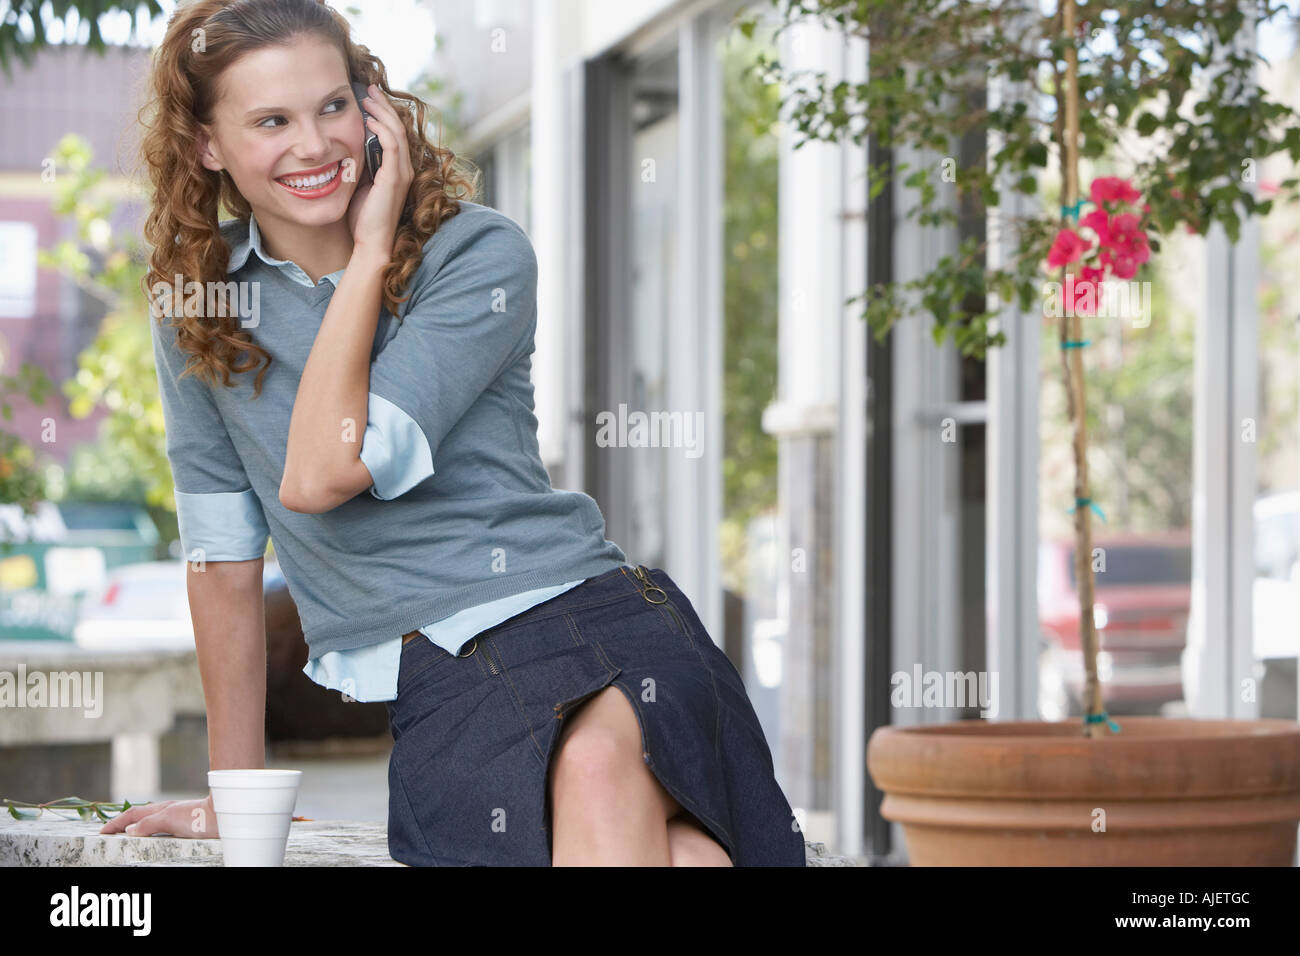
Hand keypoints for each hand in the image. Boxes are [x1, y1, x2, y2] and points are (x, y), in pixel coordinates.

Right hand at [98, 794, 218, 838]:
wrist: (226, 814)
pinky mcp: (188, 824)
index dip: (116, 823)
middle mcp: (169, 811)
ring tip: (128, 831)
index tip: (102, 831)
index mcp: (161, 809)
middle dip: (124, 822)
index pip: (133, 816)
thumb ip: (149, 823)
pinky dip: (153, 829)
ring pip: (152, 820)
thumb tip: (128, 830)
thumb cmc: (201, 817)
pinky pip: (164, 826)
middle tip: (110, 829)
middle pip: (141, 815)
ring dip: (138, 824)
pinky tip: (158, 833)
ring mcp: (179, 817)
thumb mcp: (170, 819)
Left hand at [345, 82, 413, 260]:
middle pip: (398, 127)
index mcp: (397, 169)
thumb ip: (359, 165)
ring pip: (397, 132)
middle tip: (369, 89)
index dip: (383, 113)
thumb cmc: (363, 218)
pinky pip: (393, 146)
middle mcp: (404, 168)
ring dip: (382, 112)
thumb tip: (345, 145)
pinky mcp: (395, 178)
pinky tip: (370, 120)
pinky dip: (382, 130)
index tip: (368, 98)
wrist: (371, 242)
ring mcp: (402, 173)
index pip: (394, 133)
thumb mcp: (359, 184)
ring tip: (368, 97)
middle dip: (383, 105)